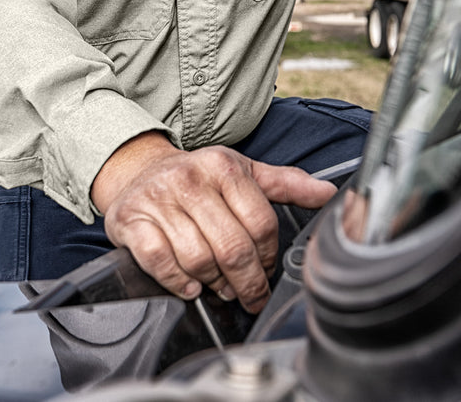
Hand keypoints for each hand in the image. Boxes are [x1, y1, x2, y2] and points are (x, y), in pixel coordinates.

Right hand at [91, 132, 336, 313]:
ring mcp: (158, 200)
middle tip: (250, 293)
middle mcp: (189, 179)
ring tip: (220, 285)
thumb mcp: (243, 172)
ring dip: (214, 282)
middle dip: (247, 281)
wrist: (139, 171)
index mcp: (223, 166)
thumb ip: (286, 184)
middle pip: (232, 247)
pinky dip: (178, 281)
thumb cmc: (198, 178)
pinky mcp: (132, 221)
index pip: (260, 223)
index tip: (268, 268)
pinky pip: (160, 262)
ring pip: (198, 259)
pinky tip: (189, 285)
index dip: (269, 255)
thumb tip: (328, 193)